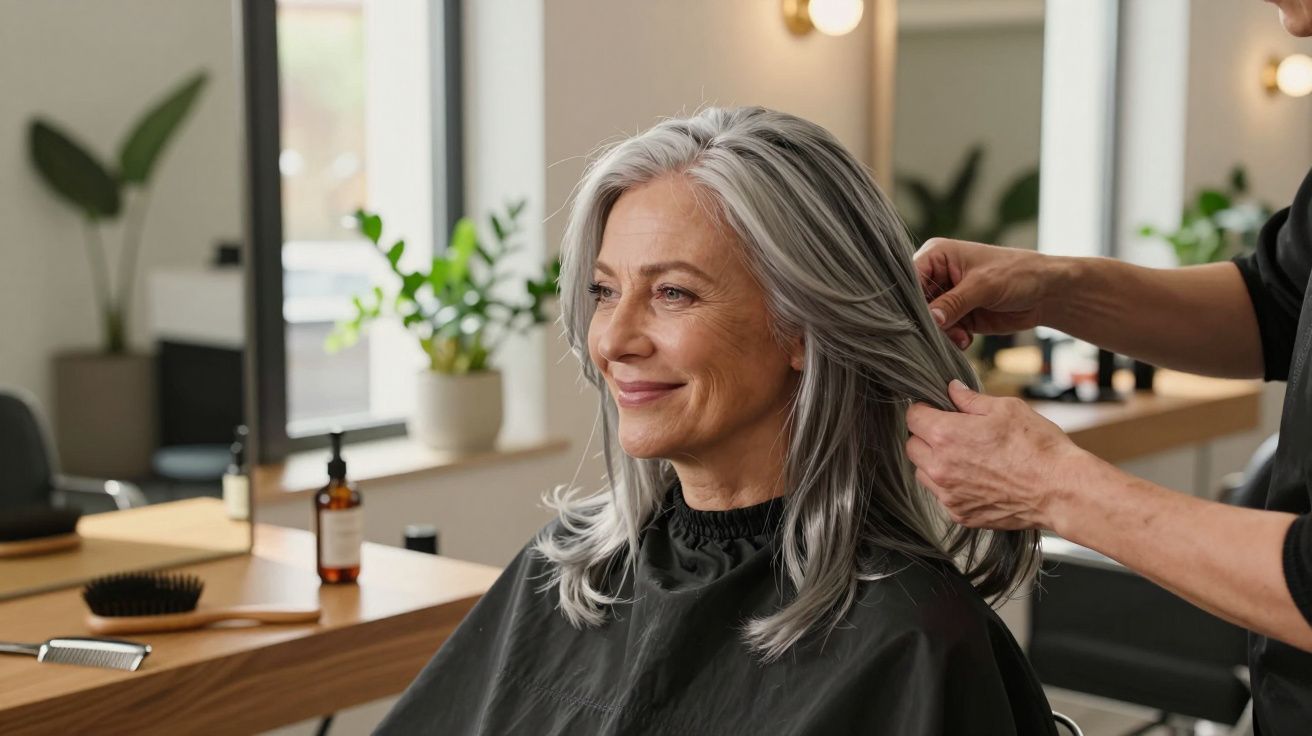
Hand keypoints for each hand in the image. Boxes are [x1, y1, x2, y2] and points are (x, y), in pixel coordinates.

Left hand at [905, 379, 1096, 532]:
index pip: (913, 417)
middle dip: (926, 435)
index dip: (925, 409)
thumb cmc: (1038, 447)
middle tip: (952, 432)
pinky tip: (975, 477)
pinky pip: (941, 495)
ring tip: (965, 456)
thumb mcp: (1007, 409)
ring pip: (923, 472)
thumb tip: (952, 390)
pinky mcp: (959, 514)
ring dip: (934, 462)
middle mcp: (940, 467)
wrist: (1060, 491)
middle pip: (912, 446)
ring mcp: (948, 494)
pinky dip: (950, 485)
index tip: (937, 409)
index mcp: (946, 436)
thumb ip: (971, 400)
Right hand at [913, 238, 1057, 350]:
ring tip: (960, 337)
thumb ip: (954, 303)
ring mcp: (947, 298)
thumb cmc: (1017, 274)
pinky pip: (943, 332)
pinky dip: (951, 340)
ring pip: (928, 321)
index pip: (910, 278)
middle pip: (916, 303)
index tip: (914, 319)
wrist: (1046, 293)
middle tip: (942, 332)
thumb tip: (930, 320)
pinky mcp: (958, 316)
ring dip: (941, 334)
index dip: (909, 299)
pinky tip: (966, 339)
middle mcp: (938, 275)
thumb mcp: (983, 285)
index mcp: (937, 255)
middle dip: (926, 321)